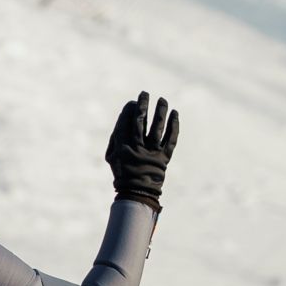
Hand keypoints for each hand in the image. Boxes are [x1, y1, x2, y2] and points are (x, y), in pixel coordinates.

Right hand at [105, 92, 178, 210]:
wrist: (137, 192)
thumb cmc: (122, 172)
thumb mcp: (111, 156)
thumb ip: (115, 138)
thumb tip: (123, 120)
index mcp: (122, 146)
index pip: (126, 122)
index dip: (129, 110)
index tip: (132, 102)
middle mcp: (137, 147)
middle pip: (141, 121)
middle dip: (143, 105)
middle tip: (145, 93)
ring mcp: (152, 152)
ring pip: (157, 128)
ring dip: (160, 112)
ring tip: (162, 100)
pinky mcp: (164, 157)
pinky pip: (171, 139)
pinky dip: (174, 125)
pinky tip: (175, 113)